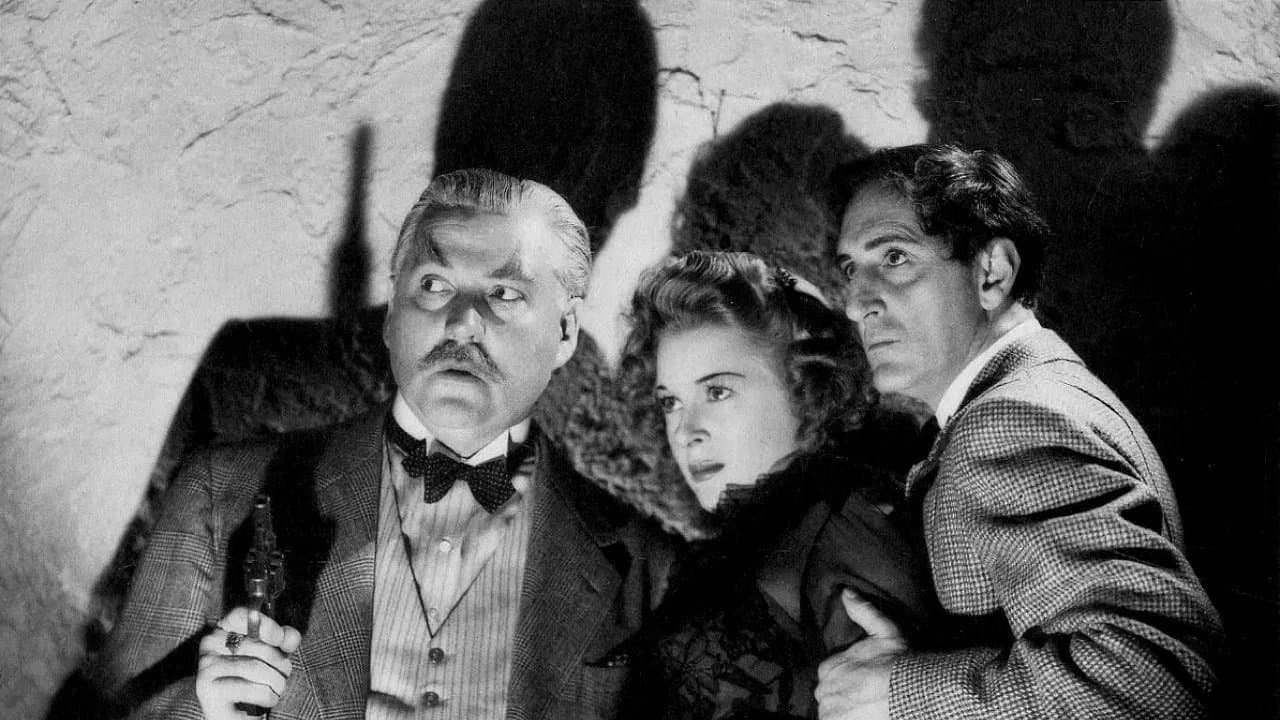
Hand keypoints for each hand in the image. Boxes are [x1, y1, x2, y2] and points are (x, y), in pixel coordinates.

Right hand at [197, 606, 301, 718]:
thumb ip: (282, 641)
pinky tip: (267, 701)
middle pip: (256, 645)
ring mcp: (206, 669)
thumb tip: (289, 636)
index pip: (240, 615)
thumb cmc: (256, 683)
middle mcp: (209, 647)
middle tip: (283, 676)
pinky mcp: (209, 692)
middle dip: (281, 663)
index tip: (280, 640)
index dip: (266, 625)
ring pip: (255, 668)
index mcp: (223, 632)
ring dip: (277, 682)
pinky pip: (252, 689)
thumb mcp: (272, 657)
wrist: (238, 716)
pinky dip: (269, 697)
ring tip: (277, 690)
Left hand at [815, 589, 906, 719]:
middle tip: (867, 698)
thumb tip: (845, 592)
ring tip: (865, 709)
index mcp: (828, 668)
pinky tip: (862, 716)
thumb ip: (863, 611)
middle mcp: (823, 691)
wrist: (915, 692)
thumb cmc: (900, 662)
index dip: (848, 681)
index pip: (830, 677)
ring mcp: (829, 712)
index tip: (864, 684)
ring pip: (832, 713)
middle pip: (830, 697)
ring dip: (845, 712)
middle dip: (845, 698)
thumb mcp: (885, 631)